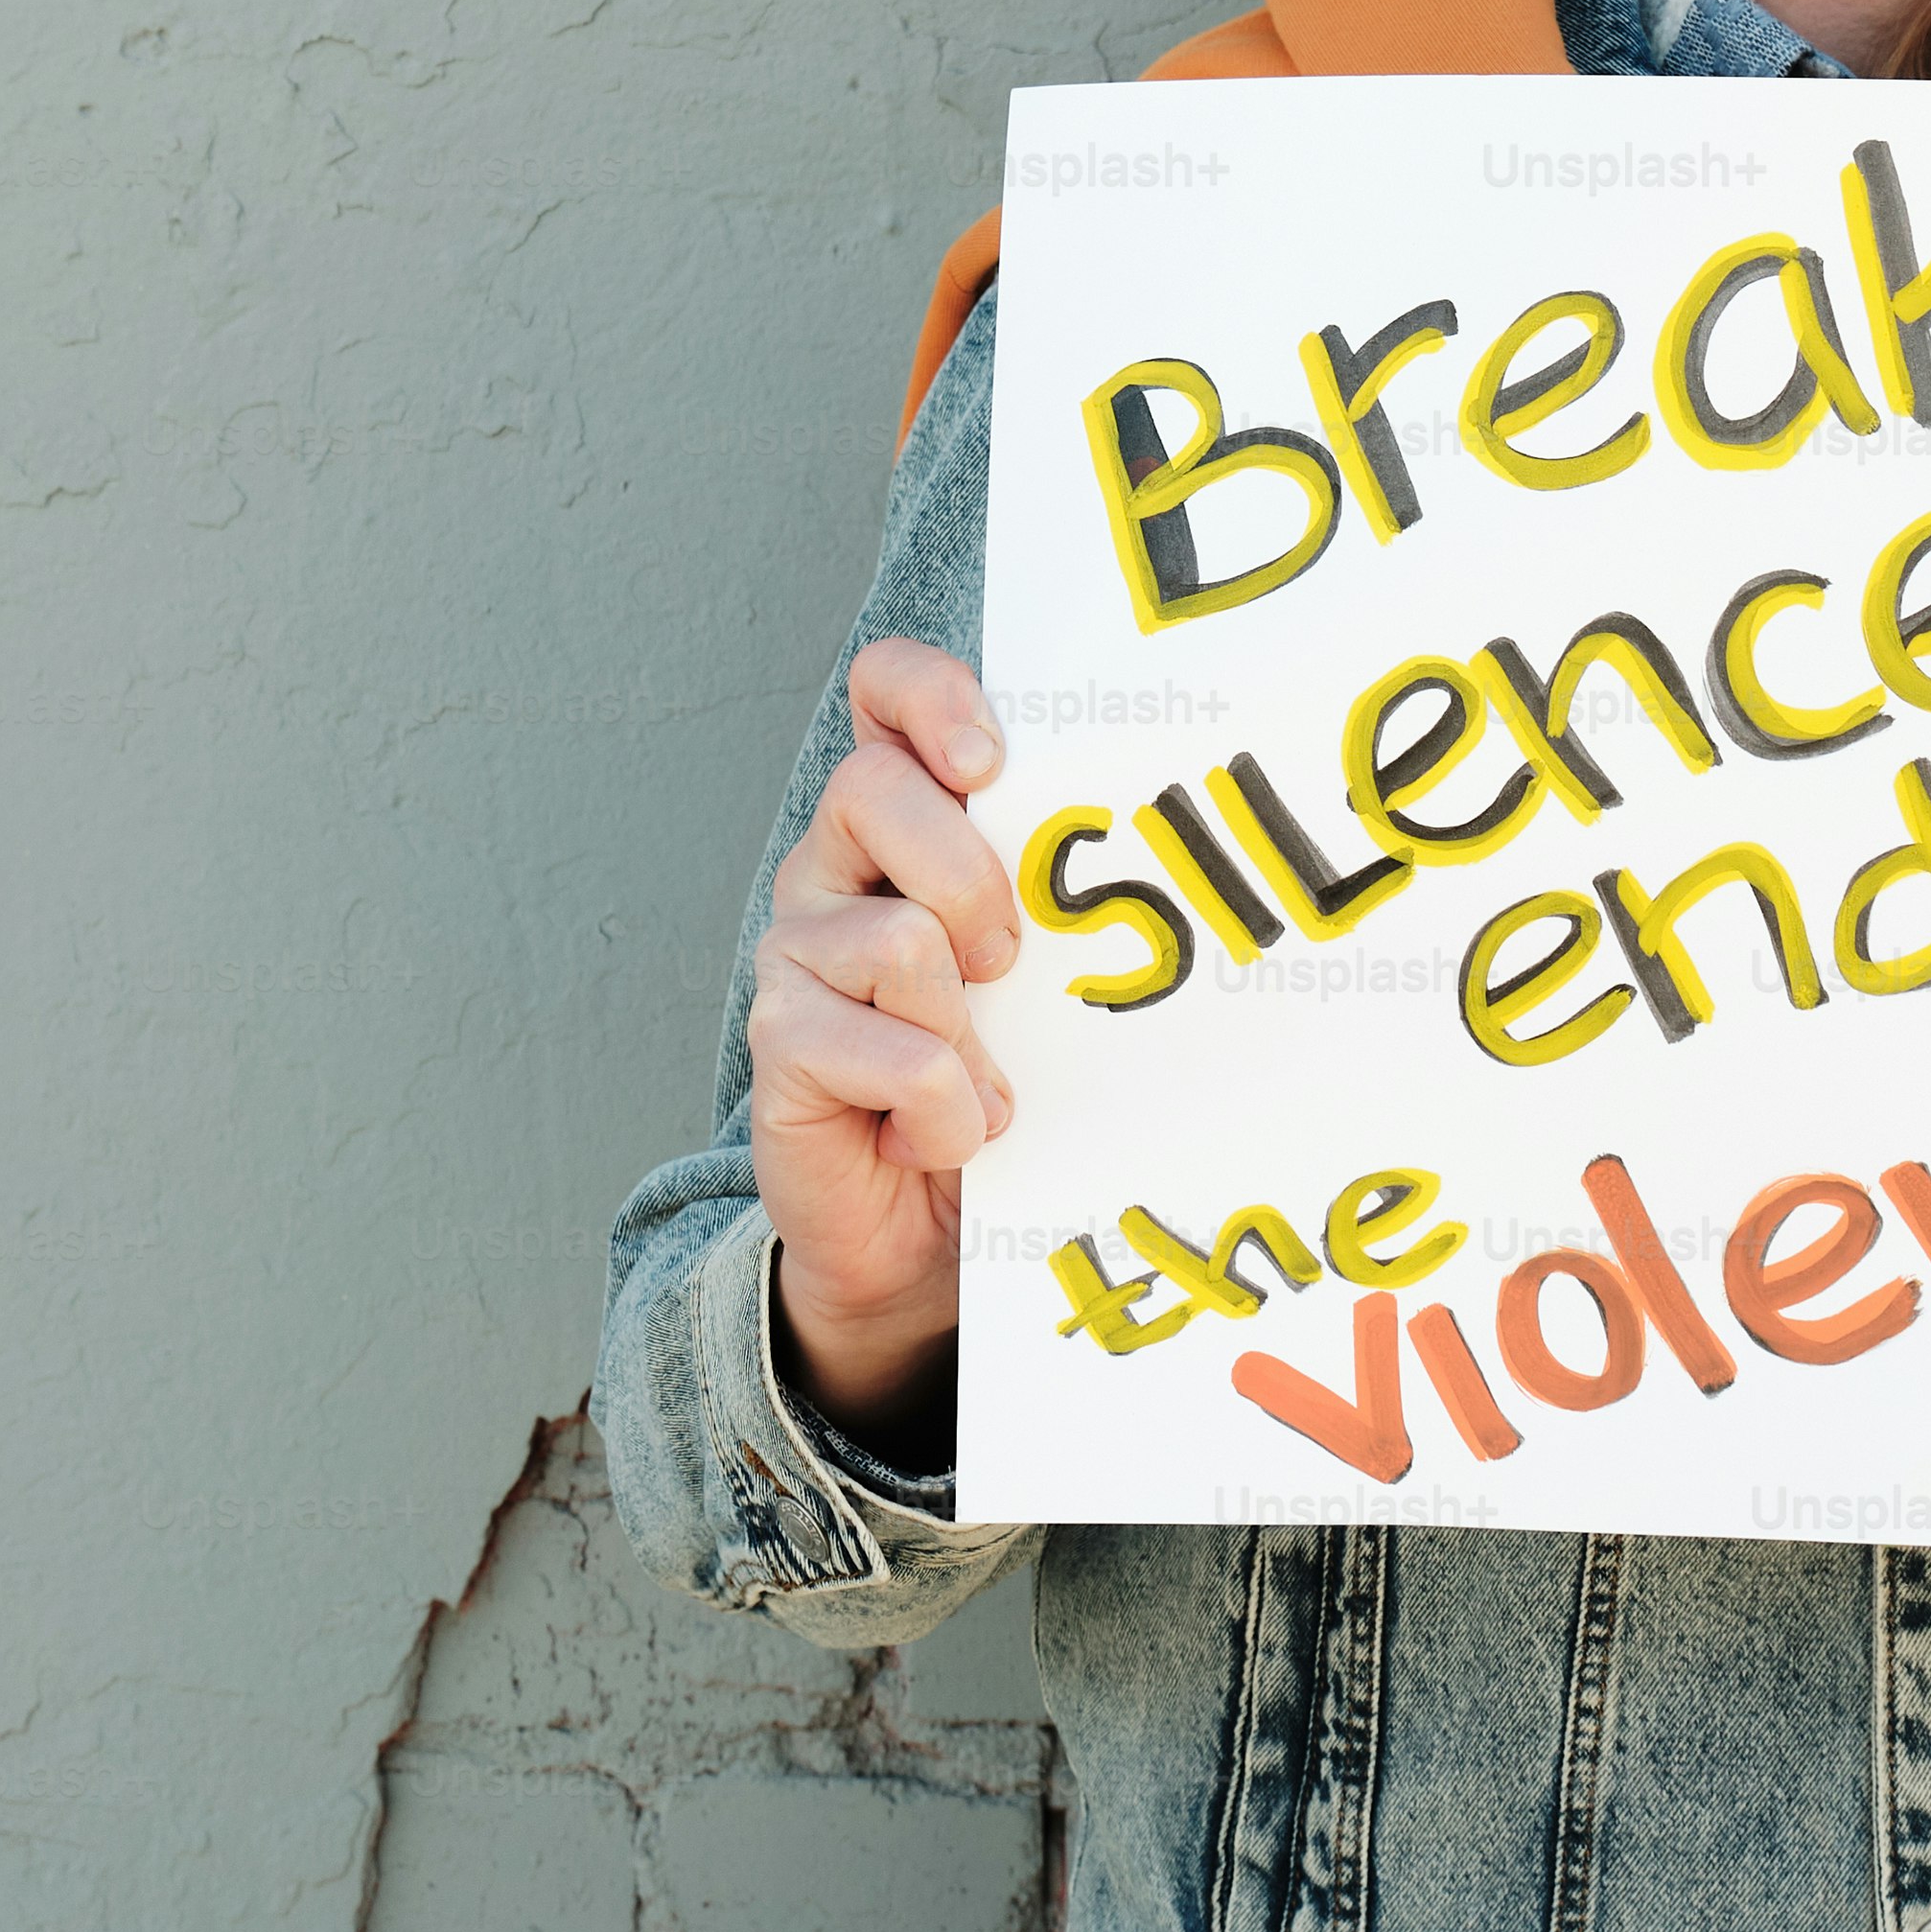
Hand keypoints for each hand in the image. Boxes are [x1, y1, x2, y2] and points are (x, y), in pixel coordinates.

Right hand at [747, 637, 1019, 1449]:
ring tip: (982, 1079)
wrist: (929, 1238)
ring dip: (966, 1030)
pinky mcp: (782, 1045)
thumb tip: (1148, 836)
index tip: (991, 757)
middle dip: (967, 875)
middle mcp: (832, 871)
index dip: (927, 694)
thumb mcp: (1046, 971)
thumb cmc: (1005, 1080)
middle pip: (871, 788)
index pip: (883, 693)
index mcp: (901, 824)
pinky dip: (946, 1107)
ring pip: (896, 935)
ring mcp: (795, 954)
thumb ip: (1058, 894)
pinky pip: (891, 1051)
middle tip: (1008, 961)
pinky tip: (946, 1133)